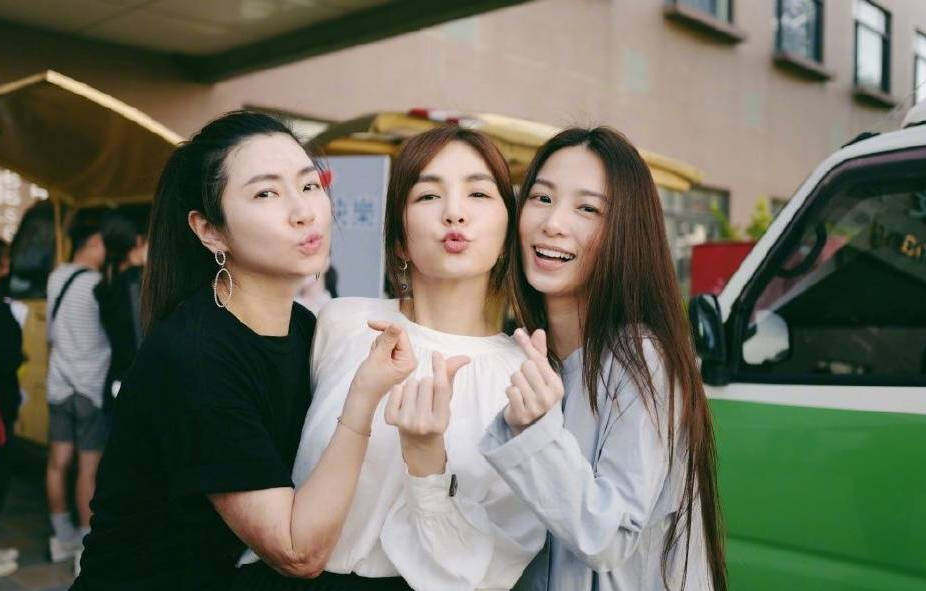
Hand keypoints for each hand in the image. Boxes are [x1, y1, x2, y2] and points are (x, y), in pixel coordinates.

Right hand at [349, 321, 416, 402]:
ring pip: (389, 340)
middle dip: (381, 341)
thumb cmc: (369, 382)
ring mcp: (401, 360)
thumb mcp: (378, 357)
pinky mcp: (394, 361)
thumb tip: (396, 324)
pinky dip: (377, 350)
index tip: (370, 324)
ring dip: (378, 346)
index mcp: (409, 360)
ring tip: (373, 360)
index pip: (401, 333)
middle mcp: (408, 360)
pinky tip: (374, 361)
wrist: (361, 397)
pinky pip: (386, 346)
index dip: (386, 327)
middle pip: (395, 335)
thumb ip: (387, 340)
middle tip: (374, 355)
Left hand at [385, 351, 469, 475]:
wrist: (418, 441)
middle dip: (427, 382)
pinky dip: (400, 391)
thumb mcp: (446, 402)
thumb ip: (451, 378)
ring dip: (414, 386)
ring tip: (416, 399)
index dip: (439, 368)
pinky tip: (404, 401)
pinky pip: (396, 389)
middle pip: (425, 382)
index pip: (440, 387)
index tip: (436, 355)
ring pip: (410, 383)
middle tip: (426, 395)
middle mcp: (423, 423)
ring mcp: (405, 422)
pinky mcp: (390, 419)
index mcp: (441, 421)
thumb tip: (464, 357)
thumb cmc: (435, 417)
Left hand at [503, 328, 564, 435]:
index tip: (517, 332)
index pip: (538, 359)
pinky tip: (516, 400)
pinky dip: (510, 392)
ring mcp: (537, 407)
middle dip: (521, 372)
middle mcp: (549, 396)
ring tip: (521, 392)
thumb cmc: (536, 394)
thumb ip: (539, 353)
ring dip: (514, 382)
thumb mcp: (541, 374)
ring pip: (516, 377)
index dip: (526, 345)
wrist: (530, 426)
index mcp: (557, 385)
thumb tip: (539, 330)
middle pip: (526, 366)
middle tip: (526, 383)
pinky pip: (510, 390)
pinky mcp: (523, 414)